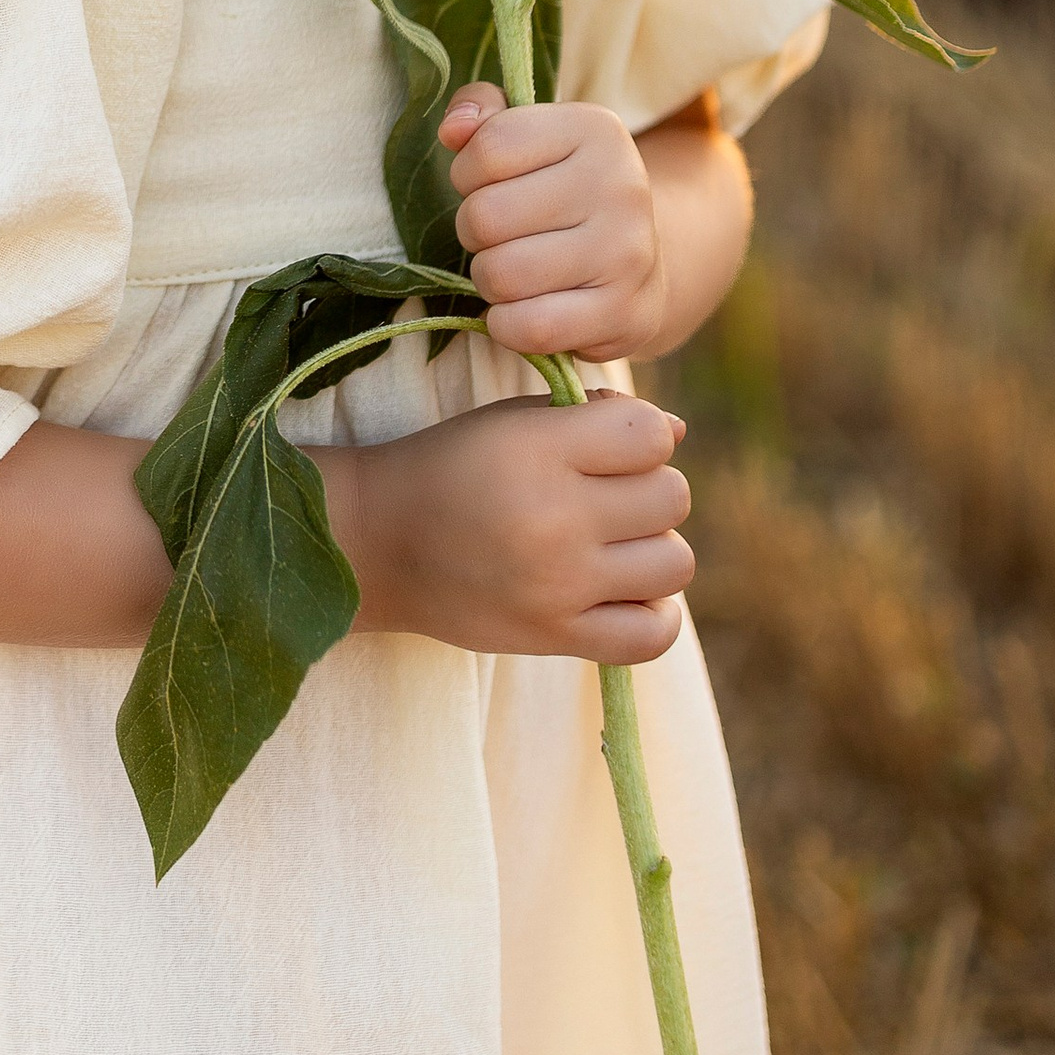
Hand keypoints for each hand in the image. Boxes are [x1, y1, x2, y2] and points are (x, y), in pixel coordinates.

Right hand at [333, 390, 693, 664]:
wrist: (375, 544)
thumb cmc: (450, 467)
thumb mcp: (510, 421)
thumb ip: (594, 417)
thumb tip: (678, 432)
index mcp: (539, 449)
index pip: (652, 435)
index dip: (641, 437)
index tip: (607, 448)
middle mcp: (553, 516)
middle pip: (672, 497)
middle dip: (647, 491)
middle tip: (603, 499)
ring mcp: (558, 584)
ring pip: (675, 563)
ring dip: (652, 551)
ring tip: (611, 546)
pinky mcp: (555, 637)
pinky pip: (654, 634)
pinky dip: (653, 615)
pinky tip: (622, 593)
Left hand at [441, 81, 672, 364]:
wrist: (638, 266)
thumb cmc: (563, 193)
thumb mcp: (530, 138)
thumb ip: (481, 116)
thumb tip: (452, 130)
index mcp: (595, 130)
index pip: (486, 149)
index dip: (468, 174)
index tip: (492, 185)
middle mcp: (621, 186)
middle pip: (485, 216)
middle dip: (475, 233)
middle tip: (501, 237)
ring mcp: (627, 254)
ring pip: (500, 275)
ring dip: (489, 281)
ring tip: (514, 271)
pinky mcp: (624, 314)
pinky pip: (527, 328)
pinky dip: (506, 325)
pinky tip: (523, 310)